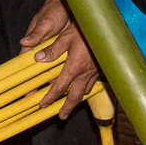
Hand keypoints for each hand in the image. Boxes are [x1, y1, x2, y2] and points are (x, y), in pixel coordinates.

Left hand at [20, 0, 100, 117]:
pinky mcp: (101, 68)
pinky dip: (86, 89)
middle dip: (68, 107)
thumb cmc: (85, 30)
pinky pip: (93, 83)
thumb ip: (52, 49)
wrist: (107, 28)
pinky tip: (84, 88)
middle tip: (61, 116)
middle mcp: (85, 72)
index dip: (51, 97)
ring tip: (72, 104)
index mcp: (74, 67)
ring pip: (85, 90)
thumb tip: (38, 58)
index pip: (60, 86)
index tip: (43, 104)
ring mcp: (95, 71)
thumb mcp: (65, 37)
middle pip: (75, 96)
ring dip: (77, 99)